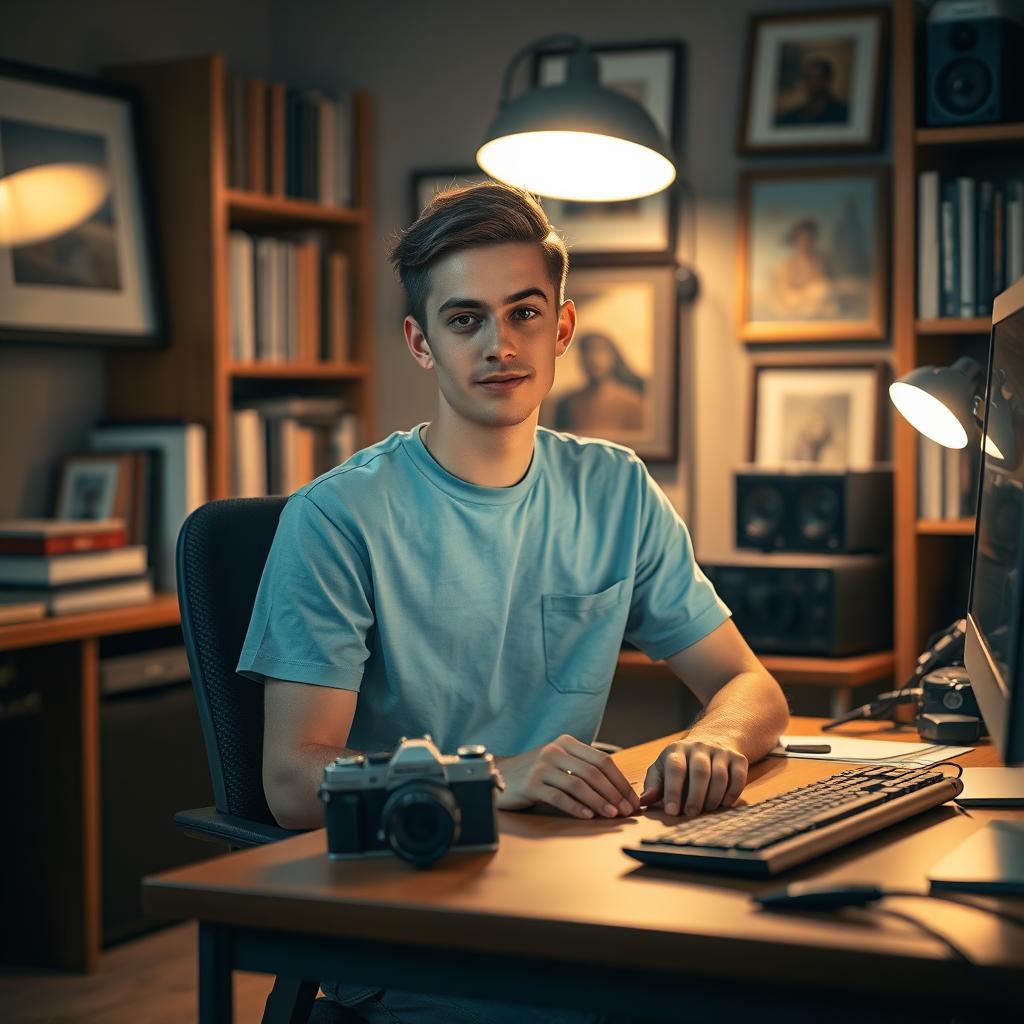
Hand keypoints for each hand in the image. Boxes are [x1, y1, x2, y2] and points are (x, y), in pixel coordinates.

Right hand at [496, 734, 641, 818]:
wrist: (500, 775)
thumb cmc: (536, 773)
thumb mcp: (560, 763)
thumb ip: (583, 769)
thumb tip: (618, 791)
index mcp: (567, 743)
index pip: (602, 760)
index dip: (620, 781)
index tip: (632, 799)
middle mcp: (555, 750)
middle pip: (593, 772)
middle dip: (614, 793)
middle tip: (626, 811)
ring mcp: (541, 766)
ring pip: (578, 784)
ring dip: (599, 801)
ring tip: (611, 815)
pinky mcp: (530, 784)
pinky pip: (559, 797)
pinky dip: (576, 807)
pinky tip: (588, 816)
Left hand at [640, 738, 747, 817]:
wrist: (710, 741)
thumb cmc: (681, 763)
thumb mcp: (662, 769)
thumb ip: (653, 785)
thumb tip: (643, 801)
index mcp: (676, 750)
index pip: (675, 768)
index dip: (673, 791)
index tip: (671, 811)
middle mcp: (698, 747)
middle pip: (700, 771)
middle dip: (695, 797)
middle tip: (691, 814)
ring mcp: (720, 751)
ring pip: (720, 775)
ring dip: (713, 797)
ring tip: (706, 810)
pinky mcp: (738, 758)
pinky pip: (739, 776)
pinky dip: (732, 793)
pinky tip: (724, 804)